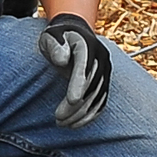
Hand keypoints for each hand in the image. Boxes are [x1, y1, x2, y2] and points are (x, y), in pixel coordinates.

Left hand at [35, 12, 113, 127]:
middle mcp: (101, 58)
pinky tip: (75, 124)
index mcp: (87, 45)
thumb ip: (55, 45)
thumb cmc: (57, 36)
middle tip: (58, 119)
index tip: (72, 100)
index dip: (79, 84)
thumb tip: (62, 60)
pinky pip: (101, 101)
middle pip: (91, 86)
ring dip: (81, 114)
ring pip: (97, 97)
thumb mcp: (50, 36)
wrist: (74, 33)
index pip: (85, 67)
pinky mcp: (105, 82)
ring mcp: (105, 71)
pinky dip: (90, 115)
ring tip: (62, 124)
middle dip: (76, 105)